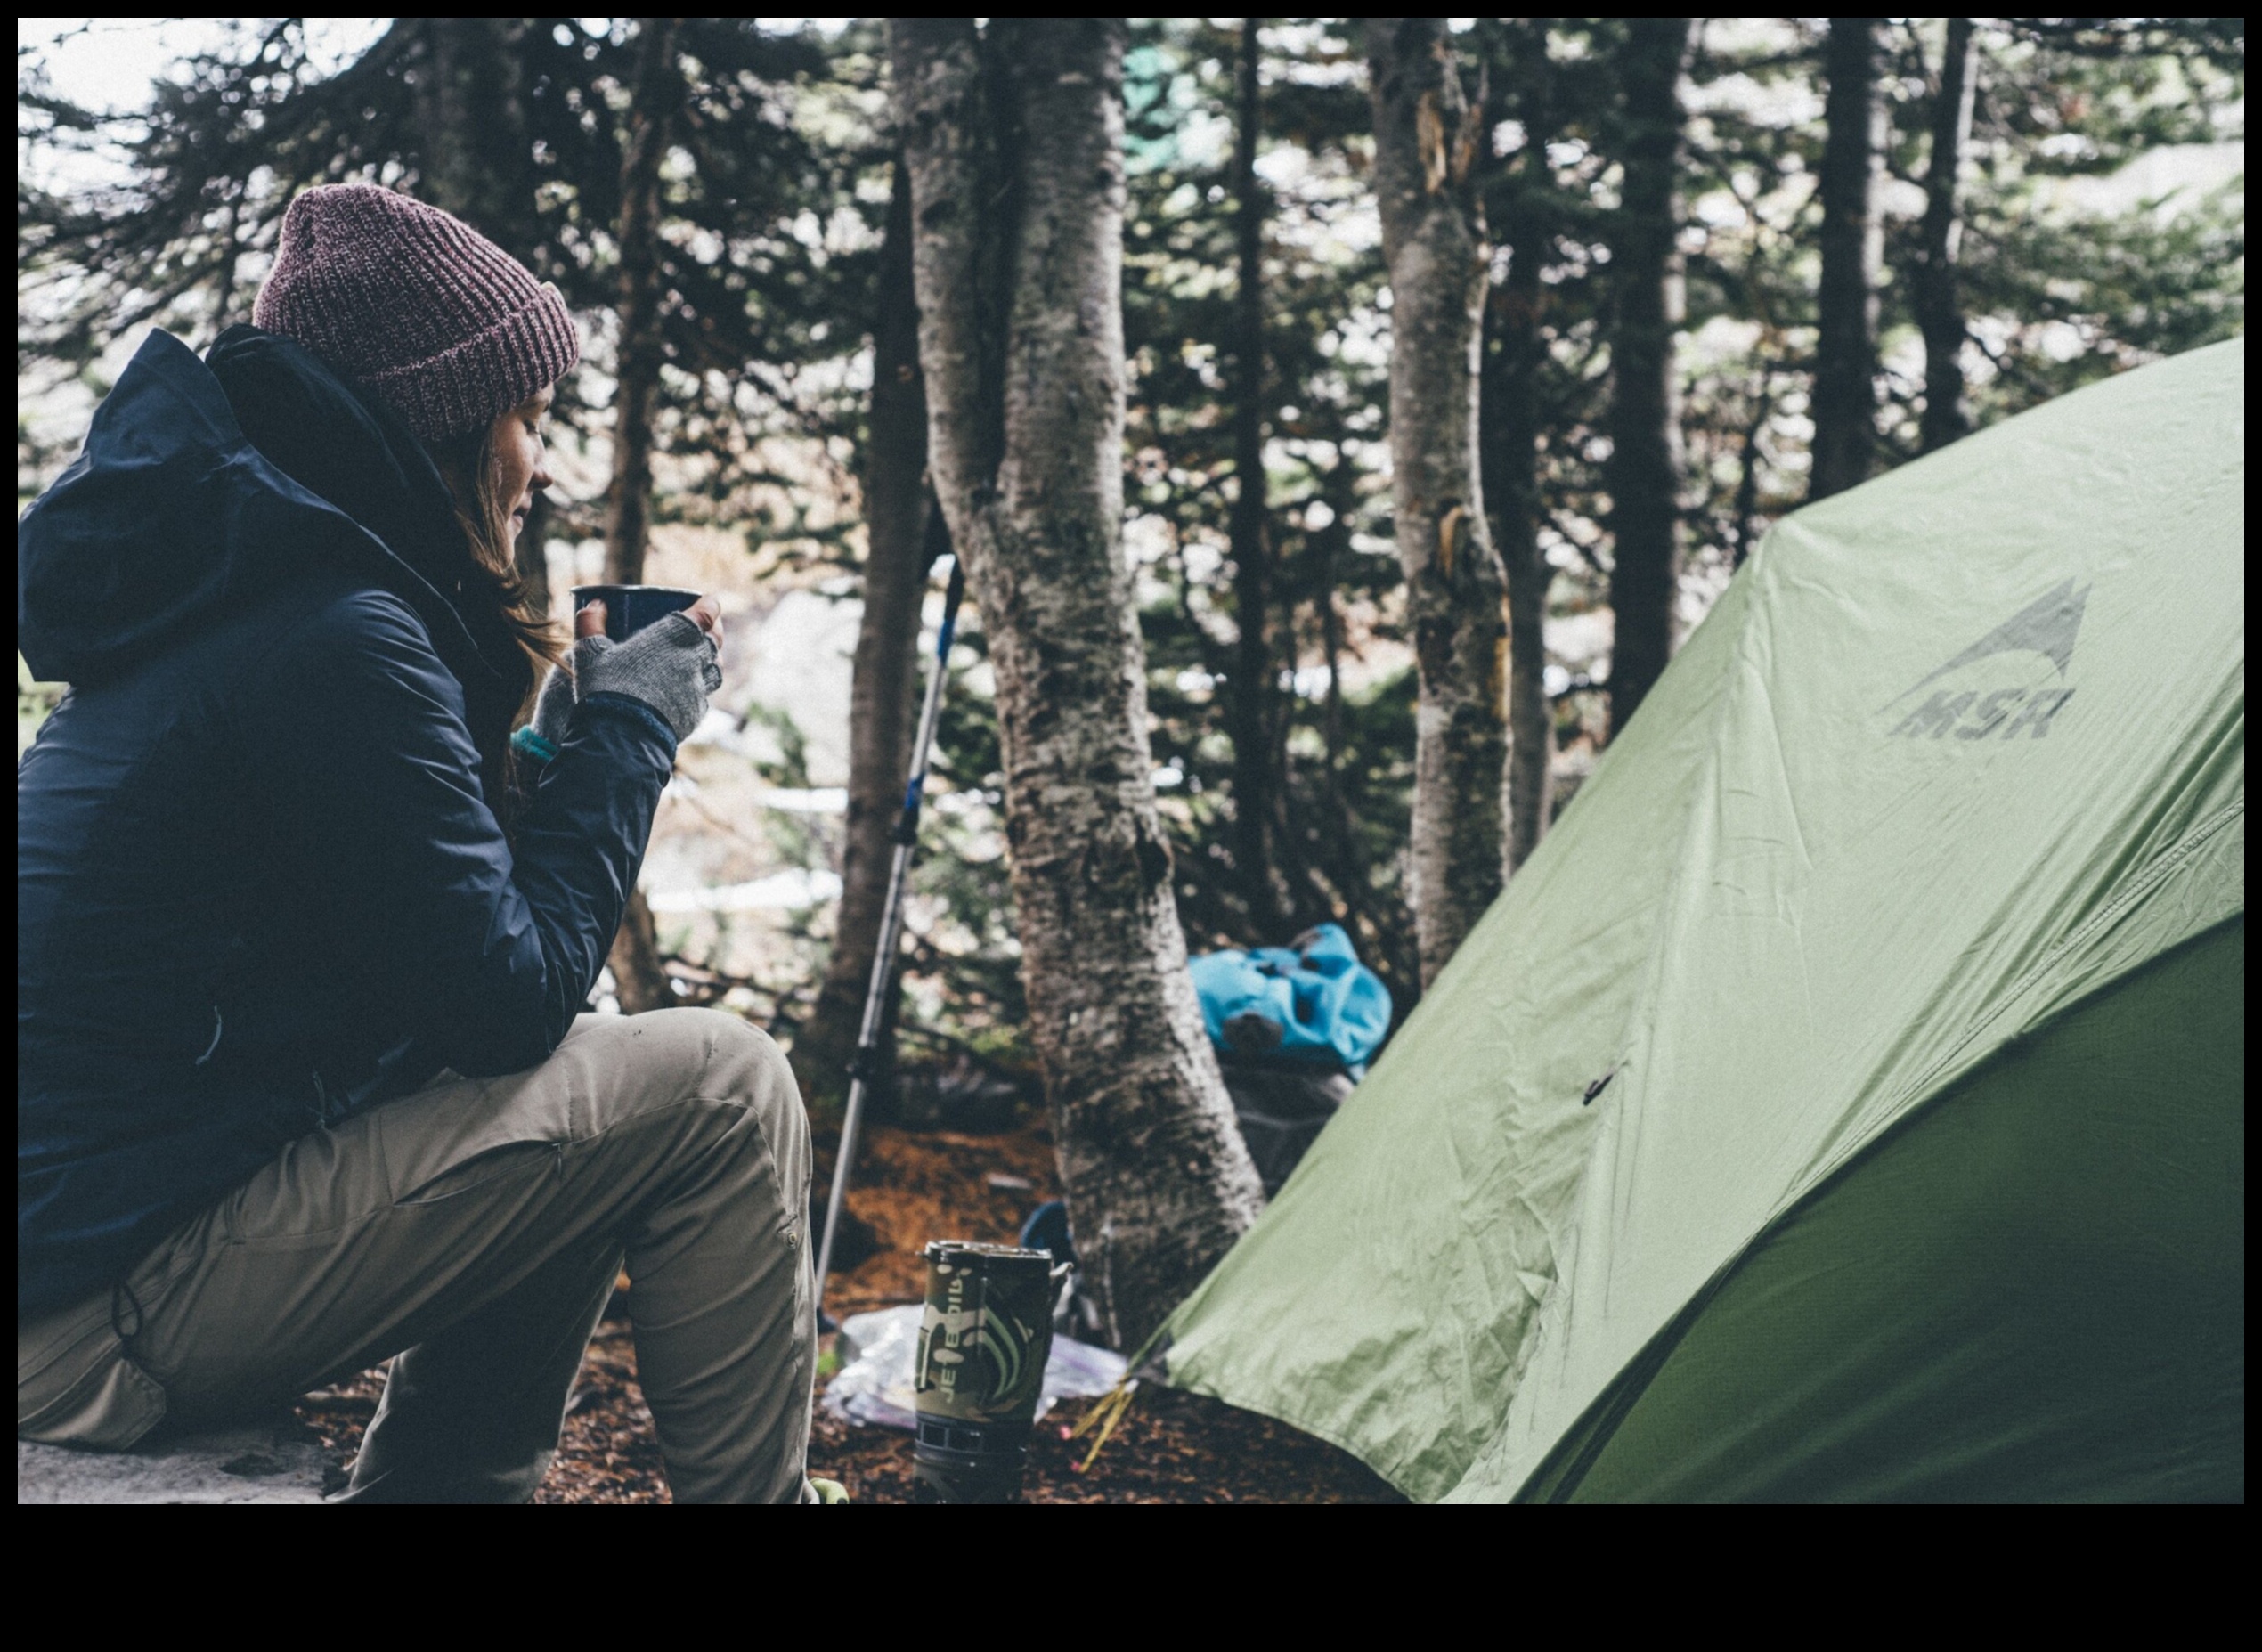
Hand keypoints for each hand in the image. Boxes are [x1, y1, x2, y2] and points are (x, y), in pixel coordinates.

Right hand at [573, 595, 725, 741]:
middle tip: (706, 627)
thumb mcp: (590, 652)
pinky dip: (699, 689)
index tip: (709, 601)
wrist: (622, 736)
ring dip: (710, 660)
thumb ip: (590, 623)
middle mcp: (693, 660)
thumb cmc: (606, 688)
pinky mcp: (695, 713)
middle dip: (714, 630)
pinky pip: (703, 696)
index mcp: (675, 636)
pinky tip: (687, 689)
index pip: (706, 614)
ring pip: (715, 669)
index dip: (710, 606)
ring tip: (700, 657)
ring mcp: (698, 689)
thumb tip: (594, 604)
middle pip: (715, 640)